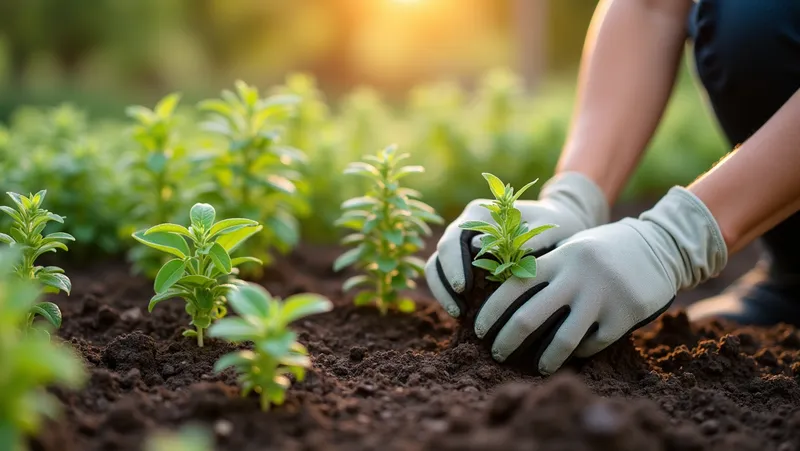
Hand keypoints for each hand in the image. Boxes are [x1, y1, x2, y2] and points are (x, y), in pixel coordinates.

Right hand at [425, 172, 608, 316]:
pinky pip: (446, 275)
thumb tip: (483, 251)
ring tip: (459, 314)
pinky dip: (448, 293)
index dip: (454, 264)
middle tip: (459, 309)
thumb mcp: (546, 229)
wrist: (561, 225)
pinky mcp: (465, 259)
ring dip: (443, 290)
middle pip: (441, 252)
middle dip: (446, 282)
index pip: (455, 238)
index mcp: (479, 213)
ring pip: (437, 265)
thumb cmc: (556, 226)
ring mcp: (463, 242)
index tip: (465, 289)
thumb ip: (521, 238)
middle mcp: (466, 224)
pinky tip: (462, 312)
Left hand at [475, 187, 727, 373]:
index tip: (478, 330)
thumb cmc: (603, 250)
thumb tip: (502, 296)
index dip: (491, 312)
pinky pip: (593, 344)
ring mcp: (600, 297)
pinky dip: (580, 352)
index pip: (512, 287)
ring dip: (544, 359)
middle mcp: (575, 278)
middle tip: (496, 354)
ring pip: (562, 339)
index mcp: (557, 259)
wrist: (658, 244)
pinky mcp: (624, 315)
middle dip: (507, 340)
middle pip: (529, 316)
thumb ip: (543, 267)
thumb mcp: (570, 248)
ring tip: (537, 368)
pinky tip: (574, 354)